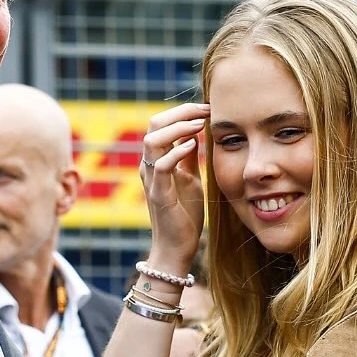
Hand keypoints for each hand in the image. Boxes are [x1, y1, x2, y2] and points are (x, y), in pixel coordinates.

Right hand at [141, 103, 209, 268]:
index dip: (183, 111)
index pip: (161, 123)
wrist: (177, 247)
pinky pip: (162, 166)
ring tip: (200, 124)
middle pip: (153, 124)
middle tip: (206, 110)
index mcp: (155, 160)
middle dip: (180, 112)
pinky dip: (177, 151)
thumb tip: (194, 132)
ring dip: (178, 127)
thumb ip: (187, 157)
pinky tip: (194, 145)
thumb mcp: (189, 178)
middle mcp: (149, 166)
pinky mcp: (159, 194)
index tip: (208, 109)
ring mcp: (151, 180)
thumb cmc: (184, 214)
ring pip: (153, 139)